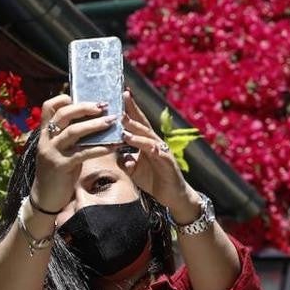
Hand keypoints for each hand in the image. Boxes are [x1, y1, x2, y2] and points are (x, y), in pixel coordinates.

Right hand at [31, 93, 117, 210]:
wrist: (45, 198)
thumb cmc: (57, 173)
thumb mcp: (60, 151)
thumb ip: (69, 137)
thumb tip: (90, 121)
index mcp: (45, 134)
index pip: (48, 108)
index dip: (63, 99)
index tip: (81, 97)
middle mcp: (46, 140)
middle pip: (64, 115)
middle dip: (85, 108)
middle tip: (104, 105)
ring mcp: (52, 152)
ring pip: (73, 132)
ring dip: (95, 125)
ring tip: (112, 121)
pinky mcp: (61, 166)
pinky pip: (83, 153)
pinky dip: (100, 148)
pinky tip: (113, 146)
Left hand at [118, 90, 198, 218]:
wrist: (173, 196)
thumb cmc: (154, 179)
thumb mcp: (134, 170)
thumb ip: (124, 160)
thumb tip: (116, 154)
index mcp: (146, 142)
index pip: (136, 122)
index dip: (129, 108)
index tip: (120, 94)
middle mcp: (155, 143)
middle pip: (143, 123)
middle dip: (132, 111)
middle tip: (122, 97)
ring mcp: (162, 151)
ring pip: (148, 137)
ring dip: (137, 131)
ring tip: (124, 125)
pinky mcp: (167, 162)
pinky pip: (158, 153)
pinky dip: (150, 149)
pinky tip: (145, 145)